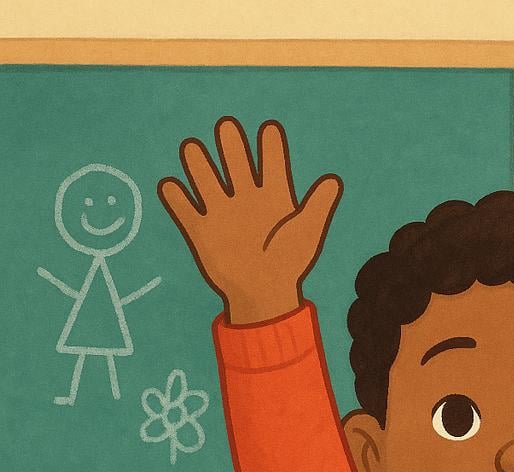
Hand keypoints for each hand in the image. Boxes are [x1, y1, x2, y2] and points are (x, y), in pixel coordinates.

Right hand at [158, 117, 342, 324]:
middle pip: (234, 159)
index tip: (270, 129)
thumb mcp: (306, 232)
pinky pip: (182, 208)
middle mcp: (246, 197)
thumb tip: (334, 181)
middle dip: (230, 143)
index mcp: (273, 195)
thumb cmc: (289, 263)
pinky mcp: (201, 230)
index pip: (271, 161)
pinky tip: (173, 187)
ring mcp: (222, 211)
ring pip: (204, 176)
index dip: (270, 144)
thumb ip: (318, 205)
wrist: (264, 294)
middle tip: (228, 128)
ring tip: (194, 150)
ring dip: (197, 162)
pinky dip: (174, 196)